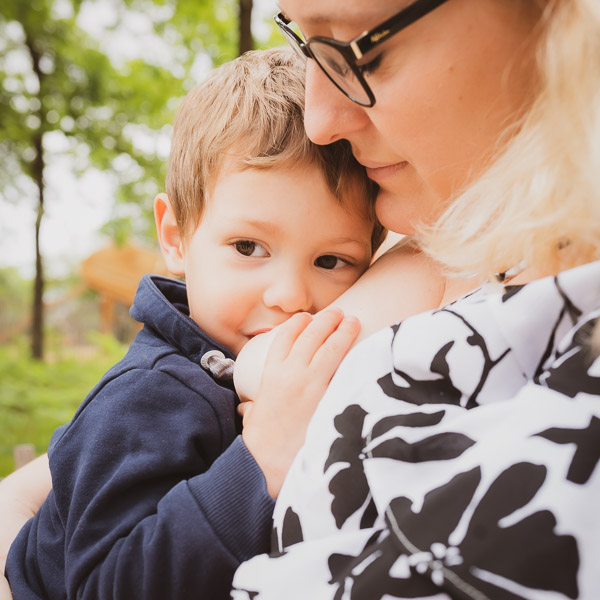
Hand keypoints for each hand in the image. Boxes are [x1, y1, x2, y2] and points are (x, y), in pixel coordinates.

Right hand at [241, 308, 359, 497]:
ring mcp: (312, 384)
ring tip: (352, 321)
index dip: (298, 323)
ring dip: (343, 330)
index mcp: (270, 374)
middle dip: (326, 320)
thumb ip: (255, 406)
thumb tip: (250, 408)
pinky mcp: (329, 397)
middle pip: (311, 335)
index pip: (285, 336)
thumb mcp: (253, 417)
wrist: (269, 464)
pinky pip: (344, 370)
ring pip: (330, 346)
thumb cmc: (260, 444)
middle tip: (338, 313)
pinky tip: (363, 350)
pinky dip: (354, 357)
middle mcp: (291, 373)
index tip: (307, 317)